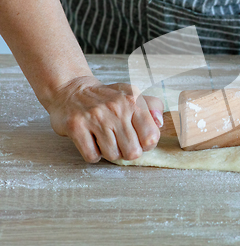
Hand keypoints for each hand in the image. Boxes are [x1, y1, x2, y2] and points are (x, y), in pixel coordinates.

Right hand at [46, 76, 163, 162]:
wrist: (72, 89)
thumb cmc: (108, 98)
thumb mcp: (134, 95)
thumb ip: (153, 106)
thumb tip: (160, 123)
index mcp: (133, 101)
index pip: (151, 137)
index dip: (147, 144)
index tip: (140, 140)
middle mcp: (116, 108)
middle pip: (132, 151)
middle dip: (128, 151)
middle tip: (121, 141)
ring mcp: (95, 117)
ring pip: (112, 155)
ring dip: (110, 152)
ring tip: (106, 139)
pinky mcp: (76, 126)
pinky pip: (92, 156)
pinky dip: (94, 154)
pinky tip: (93, 141)